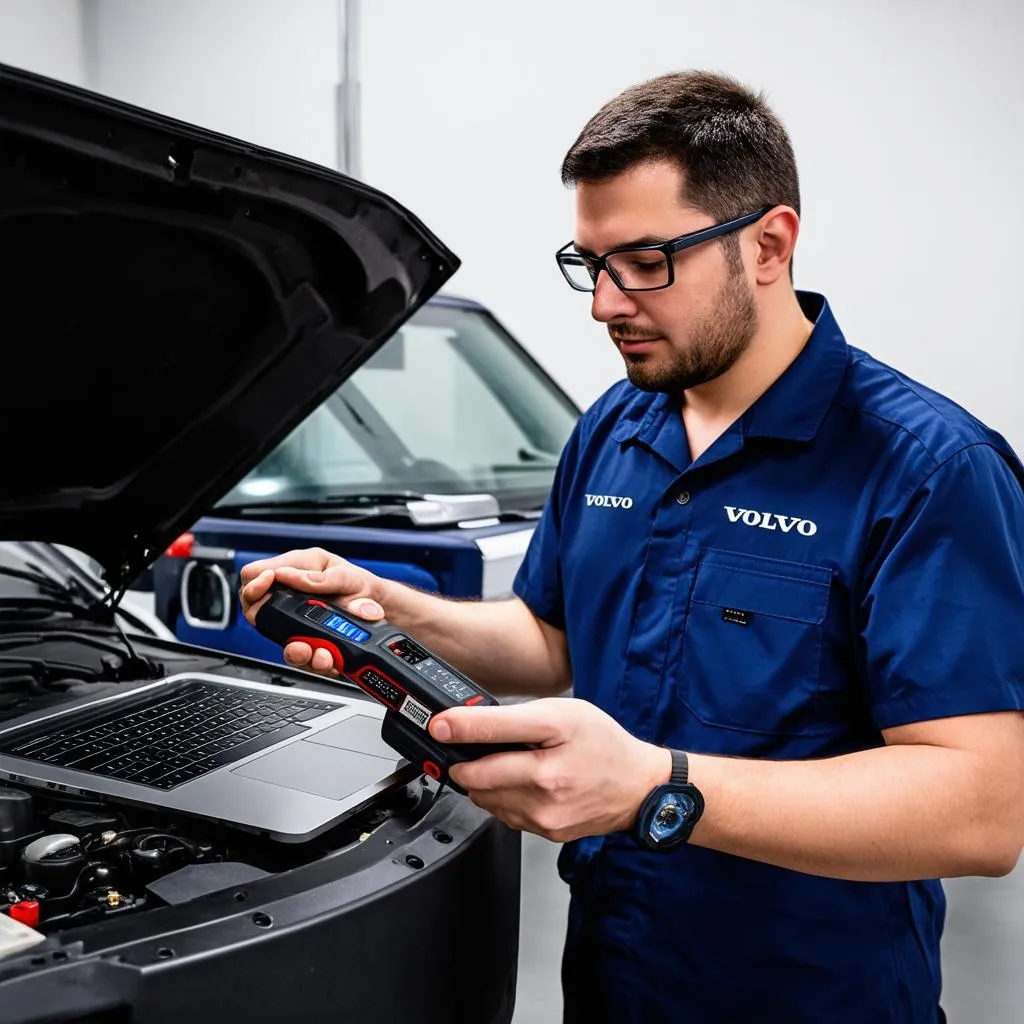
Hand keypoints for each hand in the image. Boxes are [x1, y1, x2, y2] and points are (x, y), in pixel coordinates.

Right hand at [238, 547, 387, 675]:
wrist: (384, 611)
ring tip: (308, 647)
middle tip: (283, 619)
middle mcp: (292, 598)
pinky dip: (314, 661)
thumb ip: (321, 578)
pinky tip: (327, 658)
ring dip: (294, 648)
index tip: (266, 582)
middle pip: (255, 609)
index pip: (255, 573)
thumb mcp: (348, 576)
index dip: (254, 580)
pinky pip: (303, 658)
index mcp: (297, 571)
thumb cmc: (363, 587)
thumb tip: (289, 576)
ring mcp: (299, 622)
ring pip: (279, 640)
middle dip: (265, 619)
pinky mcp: (310, 643)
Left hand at [431, 698, 670, 842]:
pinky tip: (523, 784)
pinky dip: (502, 798)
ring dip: (483, 783)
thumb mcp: (562, 713)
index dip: (458, 728)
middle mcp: (546, 786)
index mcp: (551, 749)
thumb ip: (514, 718)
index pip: (491, 735)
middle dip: (466, 762)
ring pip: (486, 799)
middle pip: (477, 777)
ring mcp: (544, 815)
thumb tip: (470, 723)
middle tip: (470, 748)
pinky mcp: (545, 833)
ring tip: (509, 764)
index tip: (438, 725)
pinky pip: (504, 814)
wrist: (637, 787)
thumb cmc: (602, 744)